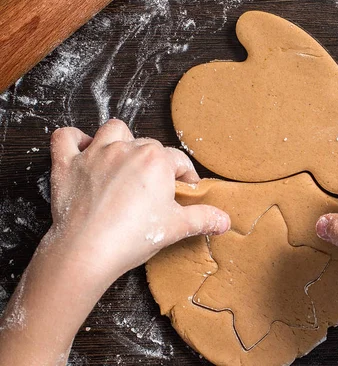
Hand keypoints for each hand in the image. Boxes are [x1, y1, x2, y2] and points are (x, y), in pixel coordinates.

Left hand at [0, 119, 229, 365]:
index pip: (179, 161)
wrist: (88, 251)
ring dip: (121, 141)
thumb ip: (204, 219)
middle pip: (148, 146)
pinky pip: (66, 137)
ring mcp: (95, 153)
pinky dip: (74, 139)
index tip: (186, 188)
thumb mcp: (177, 228)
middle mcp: (128, 148)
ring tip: (124, 160)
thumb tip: (225, 220)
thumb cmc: (133, 237)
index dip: (186, 175)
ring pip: (114, 130)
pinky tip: (83, 149)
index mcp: (157, 160)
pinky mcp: (68, 164)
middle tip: (155, 188)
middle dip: (155, 163)